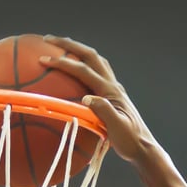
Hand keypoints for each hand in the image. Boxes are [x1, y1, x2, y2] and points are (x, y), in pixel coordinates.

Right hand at [38, 35, 156, 164]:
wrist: (142, 147)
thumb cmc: (129, 141)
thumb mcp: (117, 128)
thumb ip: (104, 111)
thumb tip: (86, 98)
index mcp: (110, 91)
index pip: (83, 71)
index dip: (63, 63)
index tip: (43, 60)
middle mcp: (112, 84)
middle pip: (90, 55)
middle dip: (68, 45)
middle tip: (48, 39)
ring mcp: (112, 88)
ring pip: (94, 60)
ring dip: (77, 50)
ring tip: (59, 46)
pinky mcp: (110, 94)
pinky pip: (95, 71)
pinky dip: (82, 63)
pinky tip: (72, 69)